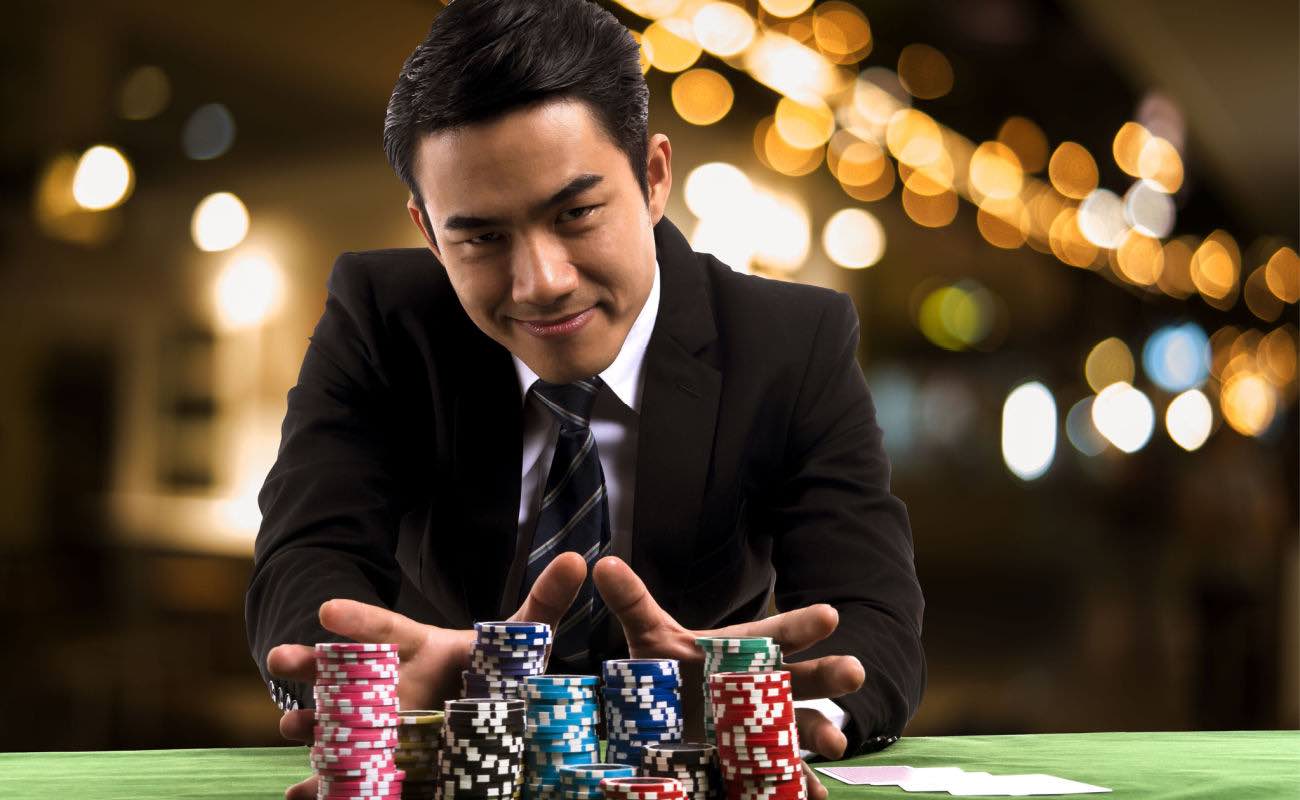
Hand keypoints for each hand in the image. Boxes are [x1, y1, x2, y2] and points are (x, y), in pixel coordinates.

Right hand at [267, 552, 587, 799]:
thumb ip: (542, 604)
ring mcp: (377, 724)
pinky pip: (343, 778)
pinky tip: (298, 794)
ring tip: (290, 723)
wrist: (478, 719)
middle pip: (343, 670)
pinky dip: (318, 788)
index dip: (358, 619)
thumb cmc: (488, 672)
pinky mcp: (379, 767)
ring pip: (332, 720)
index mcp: (416, 650)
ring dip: (308, 722)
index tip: (328, 609)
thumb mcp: (518, 641)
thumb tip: (577, 560)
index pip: (385, 628)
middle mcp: (387, 684)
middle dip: (311, 663)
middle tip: (281, 655)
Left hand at [592, 556, 864, 799]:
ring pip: (800, 727)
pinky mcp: (755, 762)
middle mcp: (762, 688)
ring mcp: (763, 727)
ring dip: (822, 733)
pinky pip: (783, 774)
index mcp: (744, 652)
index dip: (802, 624)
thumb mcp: (648, 637)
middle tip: (854, 671)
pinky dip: (799, 785)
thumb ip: (632, 603)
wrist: (659, 720)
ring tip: (835, 743)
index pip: (777, 633)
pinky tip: (811, 795)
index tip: (829, 615)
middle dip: (829, 675)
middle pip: (802, 678)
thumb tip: (605, 564)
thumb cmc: (666, 672)